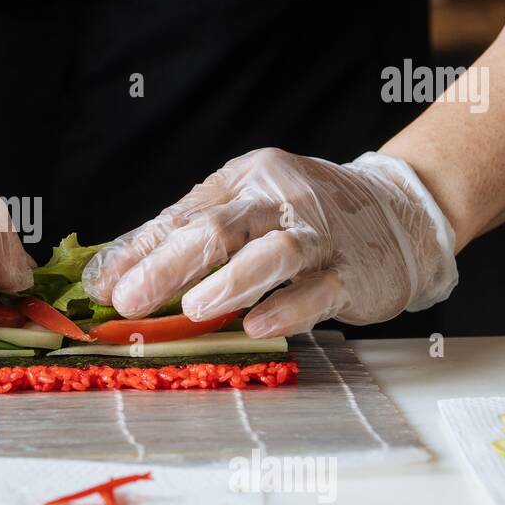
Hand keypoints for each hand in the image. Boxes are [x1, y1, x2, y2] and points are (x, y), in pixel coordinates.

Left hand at [82, 148, 458, 336]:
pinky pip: (315, 290)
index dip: (137, 251)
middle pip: (217, 228)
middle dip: (167, 265)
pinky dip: (286, 308)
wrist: (404, 211)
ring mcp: (319, 235)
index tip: (101, 285)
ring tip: (194, 308)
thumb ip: (186, 236)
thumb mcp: (247, 209)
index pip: (181, 215)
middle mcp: (280, 199)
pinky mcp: (351, 272)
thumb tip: (112, 273)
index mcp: (245, 179)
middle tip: (128, 298)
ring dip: (230, 281)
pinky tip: (257, 325)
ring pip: (271, 253)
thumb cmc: (307, 216)